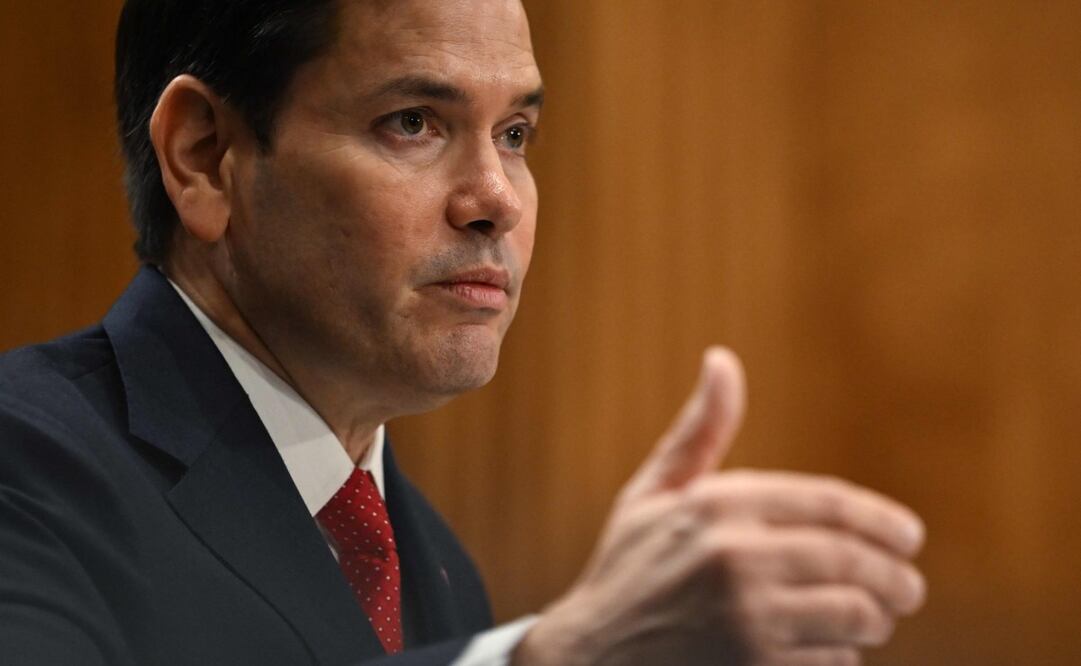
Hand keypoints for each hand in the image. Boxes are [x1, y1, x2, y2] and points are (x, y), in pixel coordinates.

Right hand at [514, 348, 926, 665]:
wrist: (588, 659)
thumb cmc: (628, 570)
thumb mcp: (653, 494)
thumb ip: (700, 431)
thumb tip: (722, 358)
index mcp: (716, 504)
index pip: (830, 504)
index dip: (882, 521)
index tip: (909, 537)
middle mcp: (735, 557)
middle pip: (853, 561)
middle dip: (895, 578)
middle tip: (908, 589)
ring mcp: (746, 620)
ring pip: (853, 616)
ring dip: (874, 621)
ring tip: (873, 620)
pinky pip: (832, 662)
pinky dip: (840, 658)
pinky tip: (829, 650)